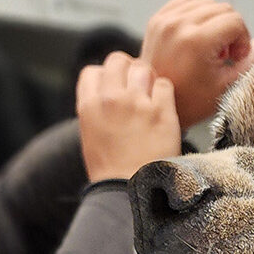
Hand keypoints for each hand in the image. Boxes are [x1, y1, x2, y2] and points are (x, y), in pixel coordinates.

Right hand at [75, 52, 180, 181]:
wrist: (130, 192)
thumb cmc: (111, 170)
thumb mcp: (90, 136)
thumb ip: (97, 109)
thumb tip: (110, 92)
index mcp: (88, 106)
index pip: (93, 71)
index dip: (105, 77)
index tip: (114, 89)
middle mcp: (111, 99)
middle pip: (118, 60)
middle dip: (127, 69)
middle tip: (135, 86)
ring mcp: (137, 104)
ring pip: (143, 68)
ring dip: (148, 79)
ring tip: (150, 97)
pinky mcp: (162, 112)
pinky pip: (165, 85)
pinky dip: (165, 94)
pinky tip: (163, 109)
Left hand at [141, 0, 253, 128]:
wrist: (154, 102)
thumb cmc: (190, 100)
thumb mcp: (226, 85)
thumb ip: (249, 61)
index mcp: (197, 41)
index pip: (235, 21)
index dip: (243, 39)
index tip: (237, 57)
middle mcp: (179, 25)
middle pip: (222, 8)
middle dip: (231, 29)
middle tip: (225, 53)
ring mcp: (165, 20)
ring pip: (206, 3)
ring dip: (215, 21)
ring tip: (210, 46)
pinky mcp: (157, 19)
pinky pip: (186, 2)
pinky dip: (197, 14)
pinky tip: (197, 35)